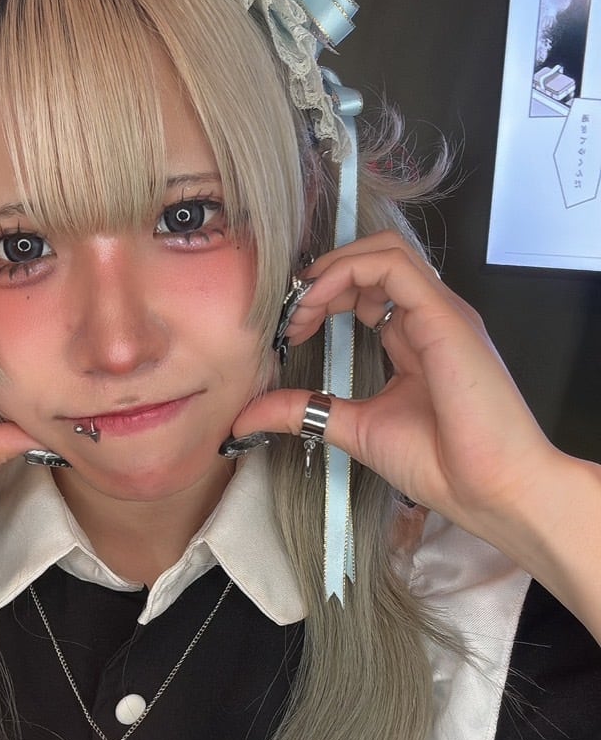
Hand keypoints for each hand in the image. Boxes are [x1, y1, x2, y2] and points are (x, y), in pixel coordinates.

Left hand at [233, 231, 560, 552]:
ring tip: (300, 304)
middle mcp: (430, 317)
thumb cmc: (442, 464)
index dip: (322, 297)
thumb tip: (248, 416)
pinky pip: (393, 266)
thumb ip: (306, 411)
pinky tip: (317, 301)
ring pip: (383, 251)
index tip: (289, 329)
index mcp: (415, 339)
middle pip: (372, 262)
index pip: (367, 290)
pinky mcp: (445, 316)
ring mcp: (441, 312)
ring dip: (331, 268)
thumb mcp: (354, 428)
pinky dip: (347, 271)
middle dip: (321, 278)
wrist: (491, 488)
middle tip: (288, 315)